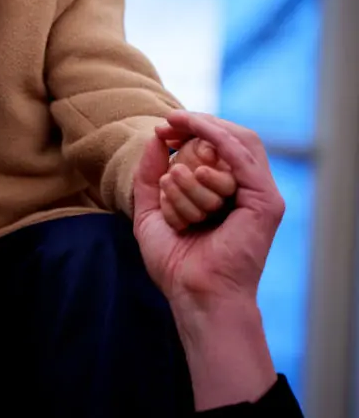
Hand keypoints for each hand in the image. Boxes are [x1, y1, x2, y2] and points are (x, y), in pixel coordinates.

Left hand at [134, 113, 284, 408]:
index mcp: (226, 192)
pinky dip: (217, 144)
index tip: (162, 131)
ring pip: (229, 151)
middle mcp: (246, 190)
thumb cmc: (175, 261)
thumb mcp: (152, 209)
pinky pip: (242, 159)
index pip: (216, 145)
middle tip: (167, 125)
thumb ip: (151, 174)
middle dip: (196, 126)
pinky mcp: (265, 202)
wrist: (193, 292)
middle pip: (229, 138)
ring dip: (194, 155)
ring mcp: (260, 195)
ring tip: (173, 166)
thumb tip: (157, 138)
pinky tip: (194, 145)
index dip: (191, 129)